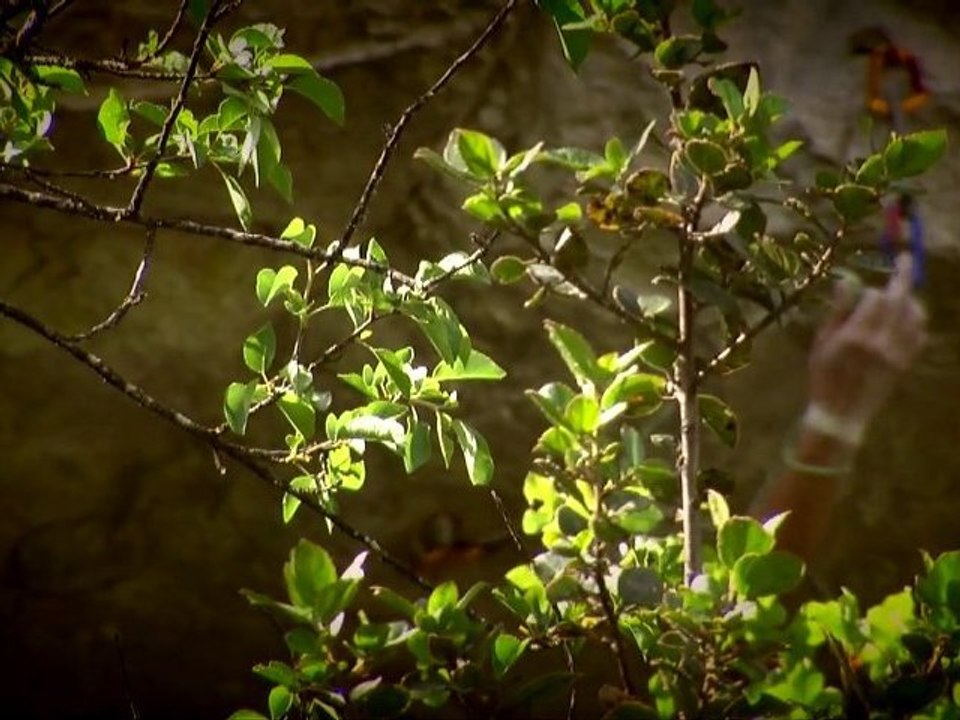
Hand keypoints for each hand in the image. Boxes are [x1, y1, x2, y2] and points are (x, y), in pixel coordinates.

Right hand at [806, 253, 926, 439]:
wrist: (841, 411)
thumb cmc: (824, 374)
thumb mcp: (822, 341)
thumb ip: (837, 311)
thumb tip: (846, 280)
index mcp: (855, 335)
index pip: (874, 298)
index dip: (869, 291)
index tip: (863, 290)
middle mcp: (880, 341)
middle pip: (899, 300)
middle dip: (903, 277)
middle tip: (906, 259)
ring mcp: (896, 353)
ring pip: (914, 316)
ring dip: (910, 300)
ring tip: (902, 295)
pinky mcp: (905, 363)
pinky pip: (919, 335)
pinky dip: (916, 322)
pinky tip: (906, 319)